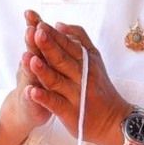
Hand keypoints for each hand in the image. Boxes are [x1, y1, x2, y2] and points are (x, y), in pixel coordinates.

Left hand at [21, 14, 131, 144]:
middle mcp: (82, 76)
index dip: (54, 35)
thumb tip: (59, 23)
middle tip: (36, 33)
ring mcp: (75, 95)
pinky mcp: (70, 113)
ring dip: (43, 70)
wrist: (113, 120)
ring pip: (57, 81)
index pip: (68, 45)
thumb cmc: (99, 87)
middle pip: (62, 60)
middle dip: (49, 46)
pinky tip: (32, 91)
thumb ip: (79, 39)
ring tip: (30, 60)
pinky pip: (56, 104)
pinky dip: (44, 98)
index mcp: (86, 61)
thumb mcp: (94, 58)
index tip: (39, 24)